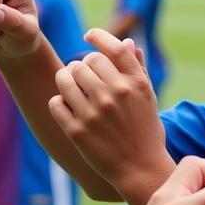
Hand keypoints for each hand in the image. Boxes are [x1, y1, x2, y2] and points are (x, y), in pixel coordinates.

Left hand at [49, 28, 169, 204]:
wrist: (141, 168)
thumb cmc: (146, 130)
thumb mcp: (148, 97)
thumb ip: (137, 68)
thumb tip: (127, 42)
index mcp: (135, 83)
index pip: (112, 47)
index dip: (98, 36)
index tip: (89, 35)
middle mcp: (115, 94)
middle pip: (84, 61)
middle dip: (81, 65)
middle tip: (81, 74)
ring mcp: (94, 113)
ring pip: (65, 78)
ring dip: (65, 79)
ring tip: (70, 86)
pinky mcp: (77, 131)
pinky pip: (56, 103)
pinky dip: (59, 102)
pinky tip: (67, 107)